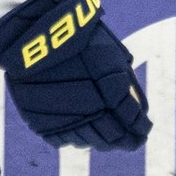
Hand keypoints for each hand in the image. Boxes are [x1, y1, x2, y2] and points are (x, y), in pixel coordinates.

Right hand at [0, 0, 148, 150]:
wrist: (32, 33)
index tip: (143, 131)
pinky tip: (80, 131)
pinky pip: (64, 140)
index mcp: (112, 91)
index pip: (133, 123)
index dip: (141, 130)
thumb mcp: (110, 54)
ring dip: (100, 141)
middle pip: (113, 138)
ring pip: (89, 142)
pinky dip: (74, 138)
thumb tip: (135, 105)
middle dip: (124, 140)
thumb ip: (123, 81)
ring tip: (105, 137)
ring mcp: (65, 119)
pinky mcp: (43, 122)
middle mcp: (91, 110)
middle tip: (129, 140)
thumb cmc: (76, 38)